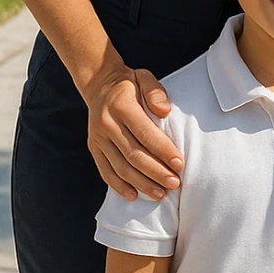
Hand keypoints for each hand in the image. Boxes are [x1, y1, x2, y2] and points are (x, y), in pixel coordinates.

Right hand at [85, 64, 183, 202]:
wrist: (98, 84)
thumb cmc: (129, 83)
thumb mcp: (144, 77)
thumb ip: (155, 92)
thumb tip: (165, 111)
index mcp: (121, 106)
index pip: (145, 133)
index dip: (163, 150)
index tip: (179, 164)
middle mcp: (107, 125)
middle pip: (133, 155)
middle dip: (156, 172)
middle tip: (174, 183)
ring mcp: (98, 138)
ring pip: (120, 167)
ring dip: (141, 183)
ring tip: (160, 193)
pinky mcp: (94, 148)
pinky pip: (105, 171)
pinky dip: (119, 186)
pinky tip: (134, 196)